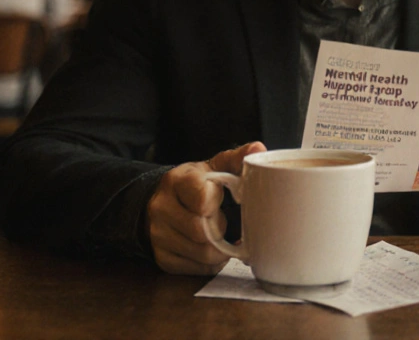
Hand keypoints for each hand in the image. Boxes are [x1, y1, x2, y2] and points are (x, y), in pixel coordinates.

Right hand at [146, 141, 265, 274]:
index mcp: (176, 181)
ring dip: (220, 249)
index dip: (217, 201)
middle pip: (202, 230)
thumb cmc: (195, 184)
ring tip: (222, 235)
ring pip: (201, 253)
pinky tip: (214, 249)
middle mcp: (161, 208)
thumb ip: (236, 159)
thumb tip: (259, 148)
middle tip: (225, 220)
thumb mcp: (212, 167)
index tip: (221, 198)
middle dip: (220, 228)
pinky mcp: (163, 258)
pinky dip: (211, 262)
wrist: (161, 202)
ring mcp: (159, 235)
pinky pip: (196, 269)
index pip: (201, 198)